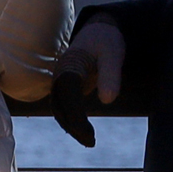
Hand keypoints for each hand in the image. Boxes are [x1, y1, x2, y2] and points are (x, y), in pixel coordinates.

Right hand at [49, 19, 124, 146]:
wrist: (99, 30)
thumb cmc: (106, 41)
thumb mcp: (113, 54)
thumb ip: (111, 75)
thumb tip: (107, 101)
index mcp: (70, 64)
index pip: (68, 92)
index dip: (76, 114)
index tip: (88, 132)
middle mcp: (60, 73)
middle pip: (60, 104)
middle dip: (73, 124)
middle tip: (91, 141)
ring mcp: (60, 80)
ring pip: (59, 108)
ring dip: (71, 125)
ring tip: (89, 140)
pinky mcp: (65, 86)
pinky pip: (64, 106)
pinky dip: (71, 120)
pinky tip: (83, 132)